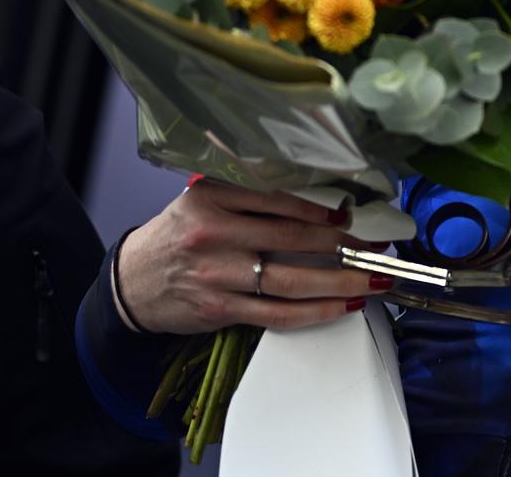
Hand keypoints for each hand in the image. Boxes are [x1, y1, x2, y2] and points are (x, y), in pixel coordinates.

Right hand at [118, 181, 381, 333]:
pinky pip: (278, 313)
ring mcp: (218, 274)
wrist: (132, 281)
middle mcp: (215, 233)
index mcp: (214, 197)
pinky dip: (316, 311)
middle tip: (377, 249)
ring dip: (341, 282)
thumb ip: (252, 197)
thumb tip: (320, 204)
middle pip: (294, 239)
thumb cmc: (180, 236)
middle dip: (344, 245)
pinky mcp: (220, 309)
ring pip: (292, 280)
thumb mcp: (205, 201)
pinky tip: (343, 305)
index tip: (353, 217)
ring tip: (373, 280)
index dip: (323, 210)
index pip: (280, 199)